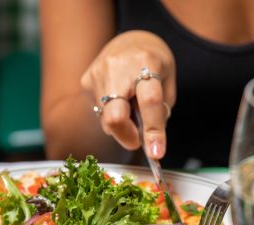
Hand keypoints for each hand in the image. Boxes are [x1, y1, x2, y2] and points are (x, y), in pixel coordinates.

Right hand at [80, 30, 175, 159]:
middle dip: (127, 136)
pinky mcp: (86, 82)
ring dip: (122, 125)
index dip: (154, 131)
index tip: (156, 153)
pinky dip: (112, 116)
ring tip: (130, 108)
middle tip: (137, 140)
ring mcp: (97, 74)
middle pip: (115, 116)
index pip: (149, 102)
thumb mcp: (167, 83)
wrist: (130, 41)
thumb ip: (159, 111)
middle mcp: (118, 67)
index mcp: (146, 62)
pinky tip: (119, 102)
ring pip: (107, 120)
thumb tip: (148, 141)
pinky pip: (99, 113)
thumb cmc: (153, 65)